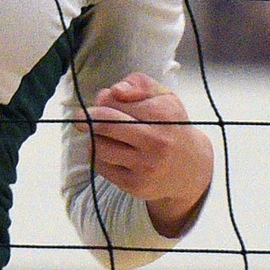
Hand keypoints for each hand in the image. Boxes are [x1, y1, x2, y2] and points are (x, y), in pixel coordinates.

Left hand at [83, 73, 213, 237]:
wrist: (190, 168)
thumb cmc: (170, 124)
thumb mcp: (163, 96)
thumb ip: (139, 83)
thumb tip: (116, 90)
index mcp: (162, 115)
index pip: (115, 101)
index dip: (104, 99)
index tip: (104, 100)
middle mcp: (156, 142)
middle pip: (105, 125)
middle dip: (87, 118)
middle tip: (79, 118)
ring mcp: (145, 167)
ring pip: (99, 147)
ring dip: (93, 137)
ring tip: (101, 135)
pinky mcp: (135, 186)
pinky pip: (102, 167)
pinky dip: (98, 156)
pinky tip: (109, 152)